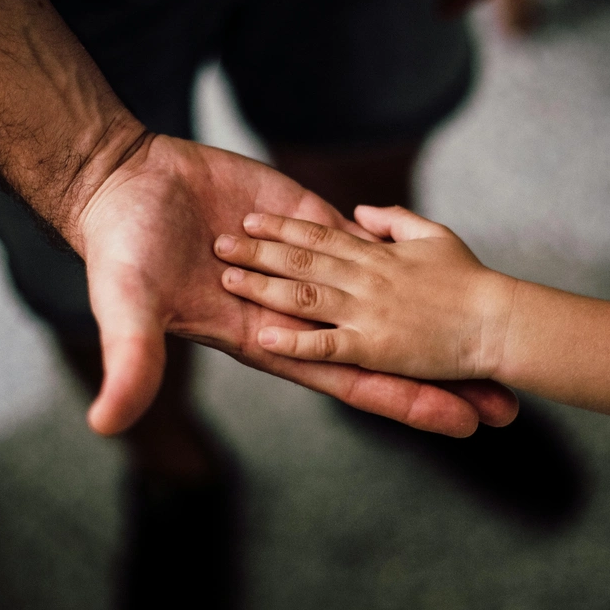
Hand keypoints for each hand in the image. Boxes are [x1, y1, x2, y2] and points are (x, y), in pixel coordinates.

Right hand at [77, 137, 518, 436]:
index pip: (351, 379)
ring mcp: (307, 265)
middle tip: (503, 402)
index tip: (460, 423)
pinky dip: (402, 252)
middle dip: (438, 376)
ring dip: (433, 318)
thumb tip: (107, 424)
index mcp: (268, 339)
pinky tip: (446, 265)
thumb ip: (130, 362)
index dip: (405, 402)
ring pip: (385, 296)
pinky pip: (364, 241)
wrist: (125, 185)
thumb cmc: (122, 252)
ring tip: (490, 333)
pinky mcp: (306, 219)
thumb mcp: (127, 308)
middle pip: (383, 348)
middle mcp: (297, 311)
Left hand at [214, 205, 518, 381]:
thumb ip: (395, 221)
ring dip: (263, 286)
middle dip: (257, 251)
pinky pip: (326, 345)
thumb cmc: (472, 281)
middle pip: (301, 260)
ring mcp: (367, 314)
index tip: (251, 219)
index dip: (282, 227)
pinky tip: (264, 336)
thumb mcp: (434, 236)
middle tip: (219, 243)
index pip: (319, 235)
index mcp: (378, 255)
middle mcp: (365, 279)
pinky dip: (295, 341)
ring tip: (227, 279)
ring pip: (304, 295)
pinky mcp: (374, 348)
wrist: (500, 322)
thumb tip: (360, 212)